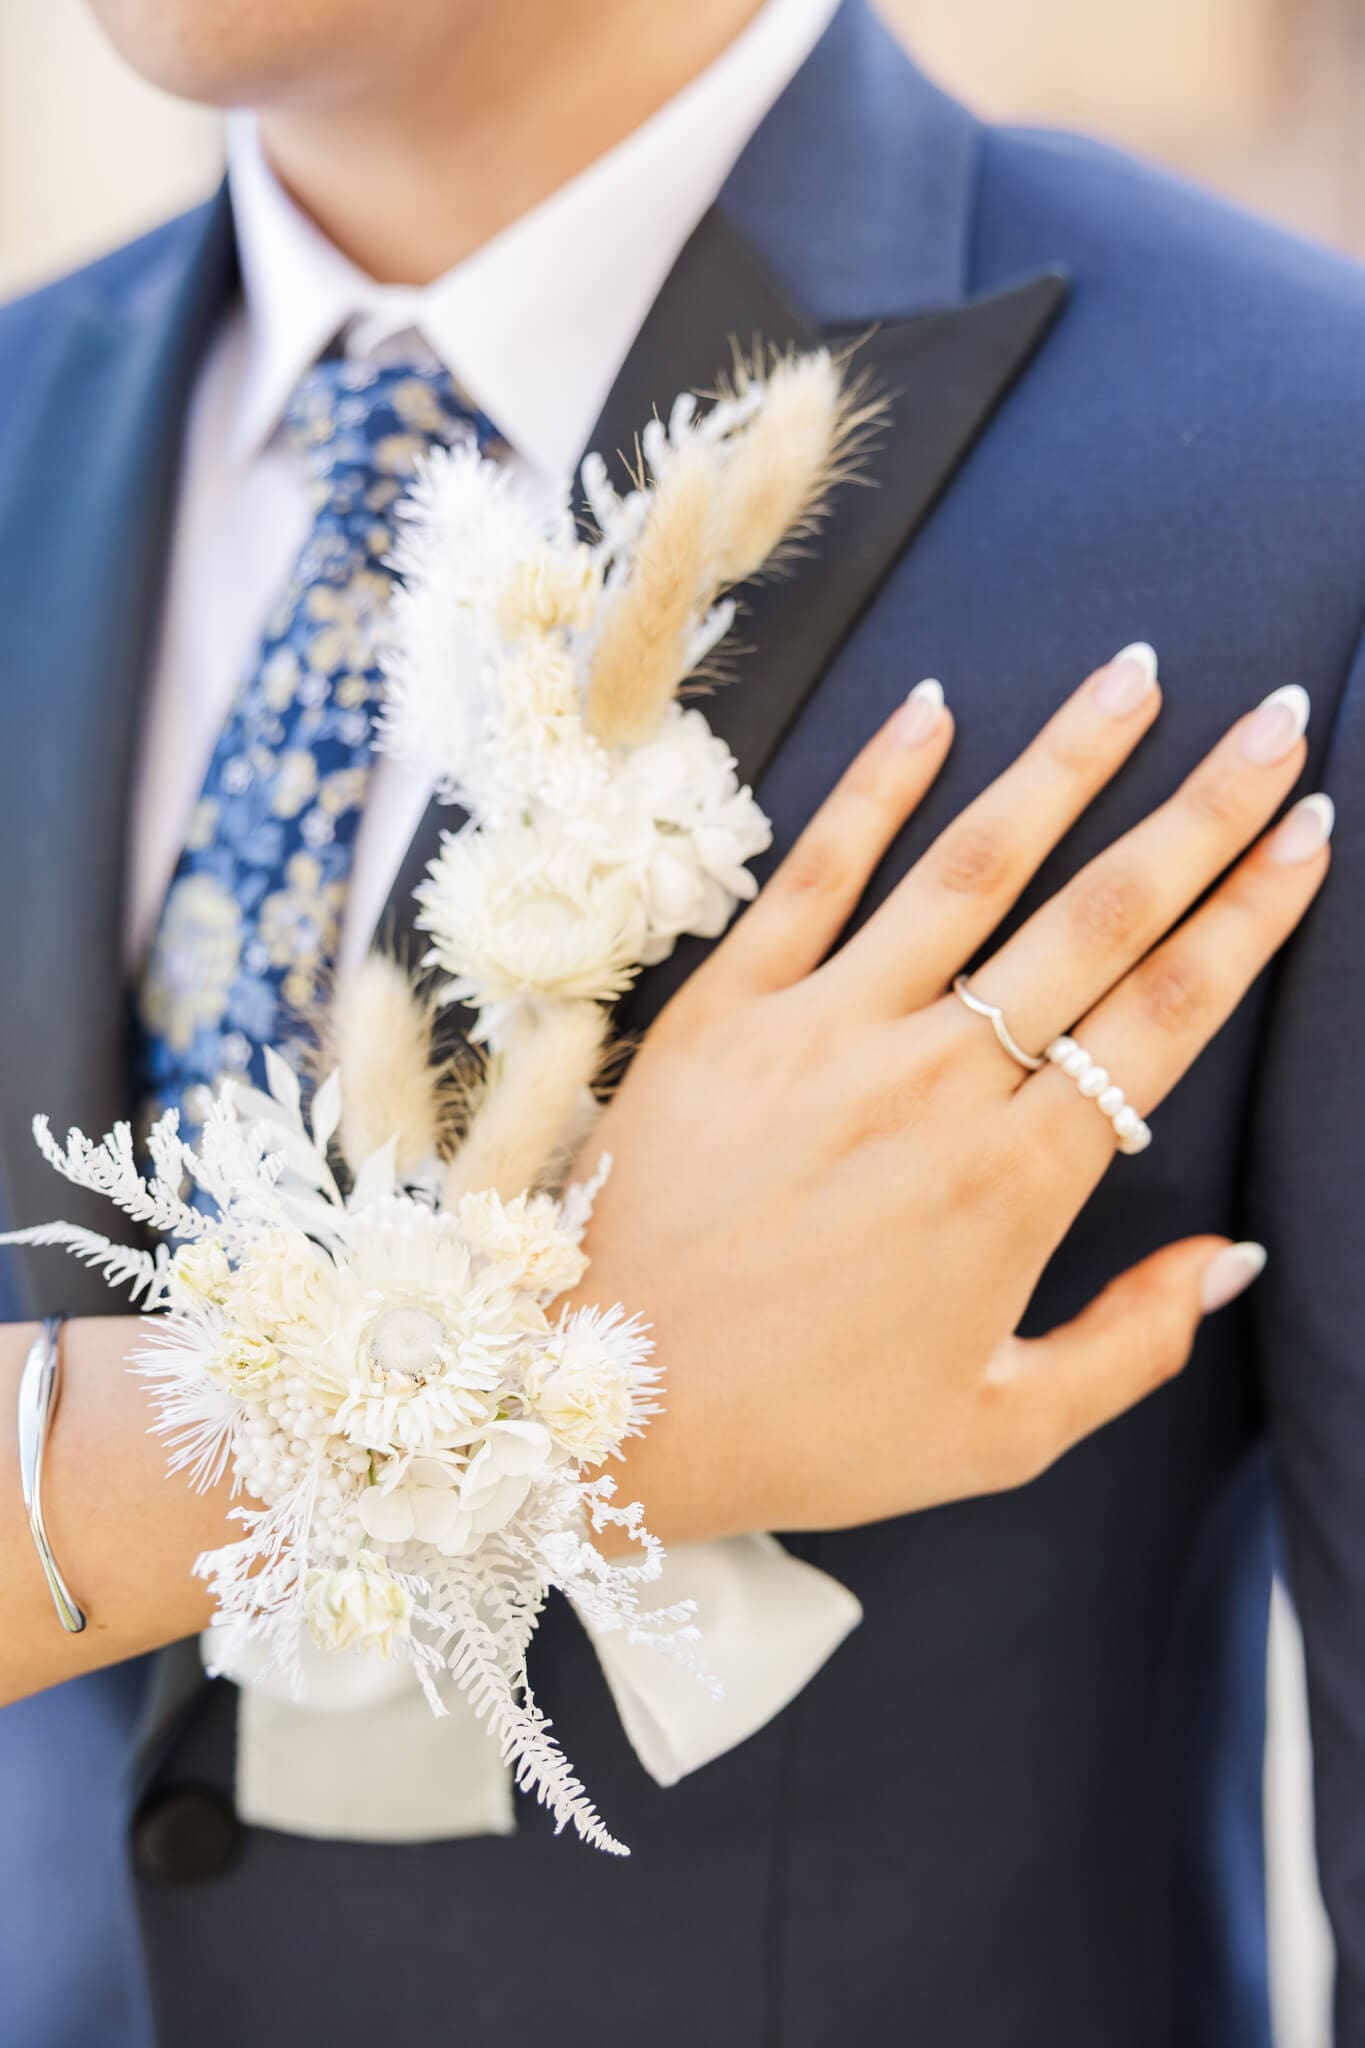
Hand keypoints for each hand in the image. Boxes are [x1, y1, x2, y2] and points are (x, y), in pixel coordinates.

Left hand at [570, 652, 1331, 1543]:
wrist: (597, 1409)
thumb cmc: (802, 1430)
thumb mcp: (994, 1433)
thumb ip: (1130, 1346)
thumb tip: (1236, 1258)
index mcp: (1015, 1182)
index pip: (1166, 1014)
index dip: (1251, 915)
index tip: (1311, 831)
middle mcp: (934, 1082)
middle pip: (1097, 918)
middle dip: (1202, 812)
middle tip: (1274, 720)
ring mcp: (825, 1030)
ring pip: (970, 866)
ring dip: (1064, 762)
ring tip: (1135, 674)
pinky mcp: (726, 1010)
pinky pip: (814, 874)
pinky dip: (876, 785)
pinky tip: (933, 707)